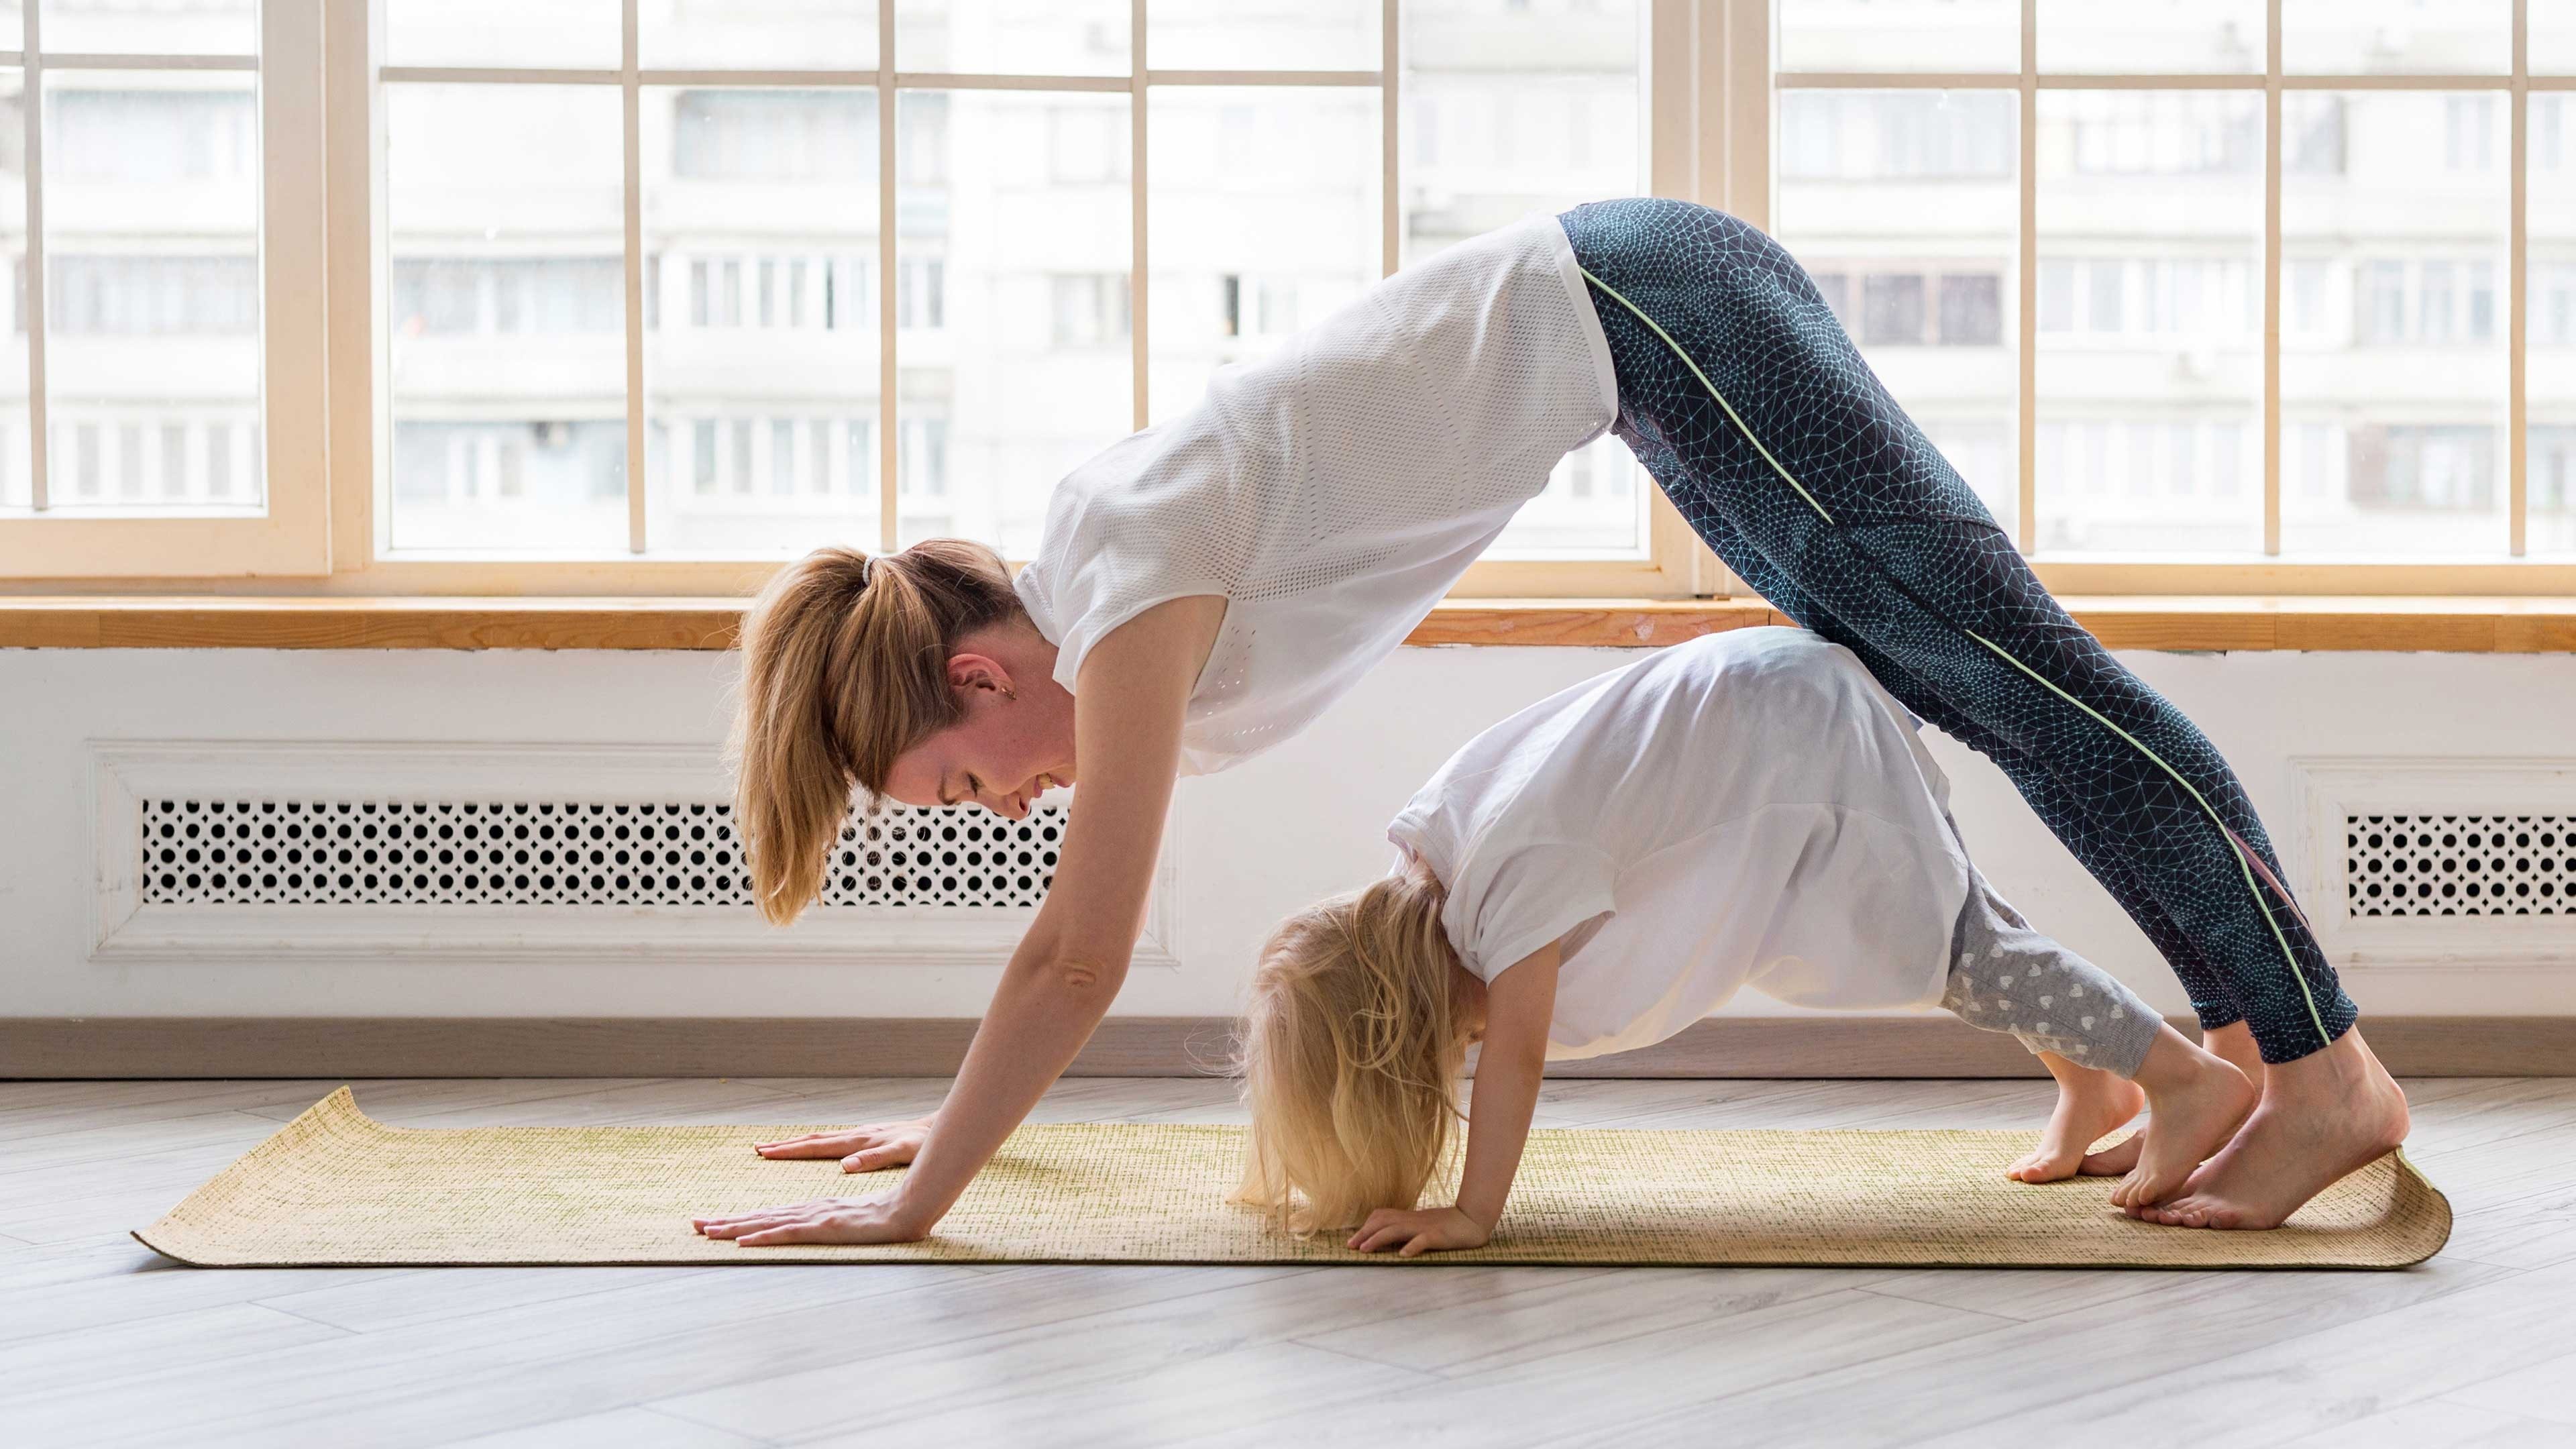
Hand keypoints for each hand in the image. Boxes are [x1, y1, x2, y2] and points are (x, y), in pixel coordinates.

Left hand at [691, 1193, 929, 1246]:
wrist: (909, 1208)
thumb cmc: (885, 1217)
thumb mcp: (851, 1223)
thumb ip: (831, 1225)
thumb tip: (813, 1230)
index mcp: (812, 1211)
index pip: (767, 1217)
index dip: (738, 1220)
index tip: (712, 1223)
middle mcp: (807, 1211)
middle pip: (759, 1217)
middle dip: (724, 1221)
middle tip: (694, 1225)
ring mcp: (814, 1218)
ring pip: (765, 1223)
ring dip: (734, 1227)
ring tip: (706, 1230)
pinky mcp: (823, 1227)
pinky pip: (787, 1233)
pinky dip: (763, 1236)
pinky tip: (743, 1241)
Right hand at [751, 1118, 929, 1172]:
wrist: (936, 1129)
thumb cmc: (922, 1144)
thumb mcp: (901, 1153)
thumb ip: (874, 1159)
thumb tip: (844, 1166)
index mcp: (857, 1142)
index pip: (816, 1147)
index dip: (789, 1151)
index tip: (764, 1152)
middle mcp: (854, 1136)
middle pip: (811, 1141)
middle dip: (783, 1145)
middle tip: (756, 1148)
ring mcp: (858, 1136)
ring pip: (820, 1140)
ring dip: (796, 1144)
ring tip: (773, 1147)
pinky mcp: (865, 1139)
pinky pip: (831, 1142)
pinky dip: (813, 1145)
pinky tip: (810, 1148)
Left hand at [1346, 1205, 1491, 1256]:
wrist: (1473, 1219)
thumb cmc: (1448, 1225)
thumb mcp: (1424, 1226)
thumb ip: (1408, 1231)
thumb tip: (1391, 1243)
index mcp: (1409, 1218)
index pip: (1381, 1217)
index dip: (1366, 1227)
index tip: (1353, 1241)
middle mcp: (1413, 1220)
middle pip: (1383, 1222)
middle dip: (1364, 1234)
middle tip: (1350, 1247)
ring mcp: (1425, 1227)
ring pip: (1396, 1229)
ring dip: (1378, 1239)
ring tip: (1366, 1250)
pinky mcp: (1438, 1235)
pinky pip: (1423, 1240)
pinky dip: (1412, 1246)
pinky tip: (1403, 1255)